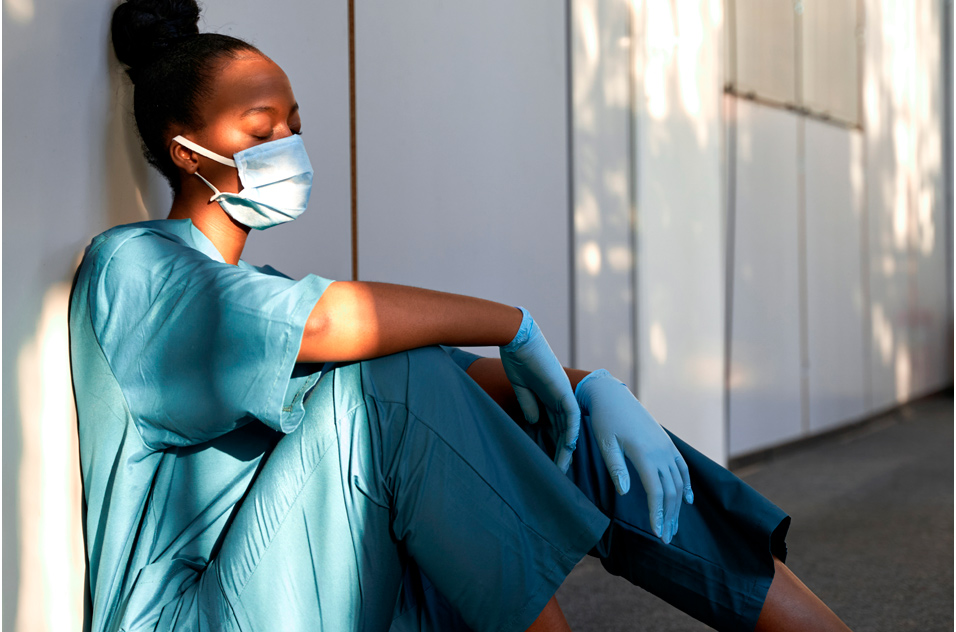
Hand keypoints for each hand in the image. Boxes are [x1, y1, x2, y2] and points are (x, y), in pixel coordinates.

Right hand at [499, 307, 579, 472]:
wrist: (517, 338)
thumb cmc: (516, 358)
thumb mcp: (521, 387)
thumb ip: (529, 404)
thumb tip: (535, 422)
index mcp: (548, 395)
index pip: (553, 425)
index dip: (551, 443)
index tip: (548, 461)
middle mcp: (558, 396)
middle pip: (563, 429)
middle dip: (560, 451)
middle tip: (558, 472)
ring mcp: (562, 393)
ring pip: (568, 426)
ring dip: (565, 447)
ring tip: (561, 467)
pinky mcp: (562, 389)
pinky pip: (571, 414)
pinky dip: (571, 430)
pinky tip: (569, 446)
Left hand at [575, 369, 692, 543]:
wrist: (613, 396)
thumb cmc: (605, 420)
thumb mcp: (605, 444)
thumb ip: (616, 468)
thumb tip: (626, 494)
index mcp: (644, 454)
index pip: (656, 491)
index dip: (658, 514)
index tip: (657, 533)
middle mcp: (661, 452)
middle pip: (671, 491)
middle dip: (669, 516)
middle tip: (665, 539)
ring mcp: (666, 447)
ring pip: (679, 482)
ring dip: (677, 506)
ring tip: (673, 526)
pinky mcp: (667, 444)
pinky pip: (683, 468)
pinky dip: (687, 485)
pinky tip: (688, 501)